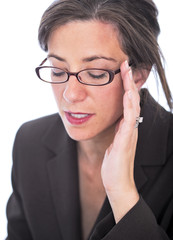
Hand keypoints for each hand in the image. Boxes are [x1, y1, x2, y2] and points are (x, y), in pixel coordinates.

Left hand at [101, 60, 139, 222]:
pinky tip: (128, 95)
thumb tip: (116, 119)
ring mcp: (129, 133)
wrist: (116, 181)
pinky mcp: (125, 141)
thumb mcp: (114, 141)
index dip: (125, 86)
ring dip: (130, 89)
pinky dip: (129, 107)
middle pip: (132, 100)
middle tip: (126, 64)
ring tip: (127, 73)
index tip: (121, 70)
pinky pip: (128, 121)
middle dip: (128, 81)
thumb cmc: (114, 162)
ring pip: (132, 107)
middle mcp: (130, 127)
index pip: (127, 102)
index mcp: (126, 126)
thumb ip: (117, 130)